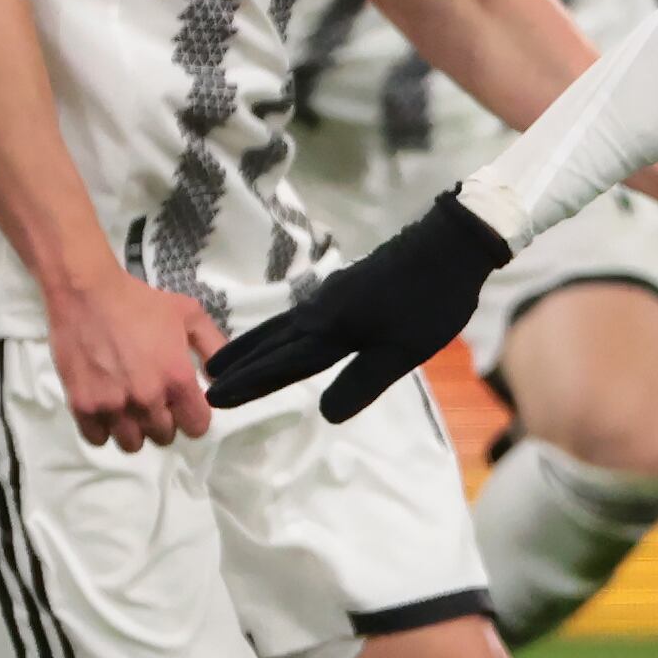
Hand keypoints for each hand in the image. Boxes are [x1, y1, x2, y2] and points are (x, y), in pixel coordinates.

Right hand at [54, 266, 225, 447]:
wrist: (87, 293)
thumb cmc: (140, 302)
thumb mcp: (190, 315)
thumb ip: (214, 348)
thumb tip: (222, 380)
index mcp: (177, 379)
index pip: (197, 427)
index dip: (193, 416)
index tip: (184, 403)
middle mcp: (147, 399)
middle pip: (164, 437)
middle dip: (163, 420)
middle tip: (153, 399)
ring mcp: (112, 406)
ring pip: (132, 444)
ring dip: (134, 429)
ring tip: (129, 407)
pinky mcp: (82, 407)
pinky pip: (98, 439)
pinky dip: (102, 429)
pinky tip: (106, 409)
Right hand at [207, 194, 497, 420]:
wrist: (451, 243)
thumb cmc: (431, 301)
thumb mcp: (403, 351)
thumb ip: (363, 382)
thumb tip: (323, 414)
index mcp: (333, 328)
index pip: (283, 364)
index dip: (251, 383)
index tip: (216, 399)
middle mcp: (322, 310)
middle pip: (273, 342)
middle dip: (241, 364)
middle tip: (206, 381)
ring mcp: (332, 295)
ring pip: (282, 326)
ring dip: (253, 344)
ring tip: (224, 357)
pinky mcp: (345, 287)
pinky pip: (297, 315)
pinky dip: (276, 329)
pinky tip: (281, 331)